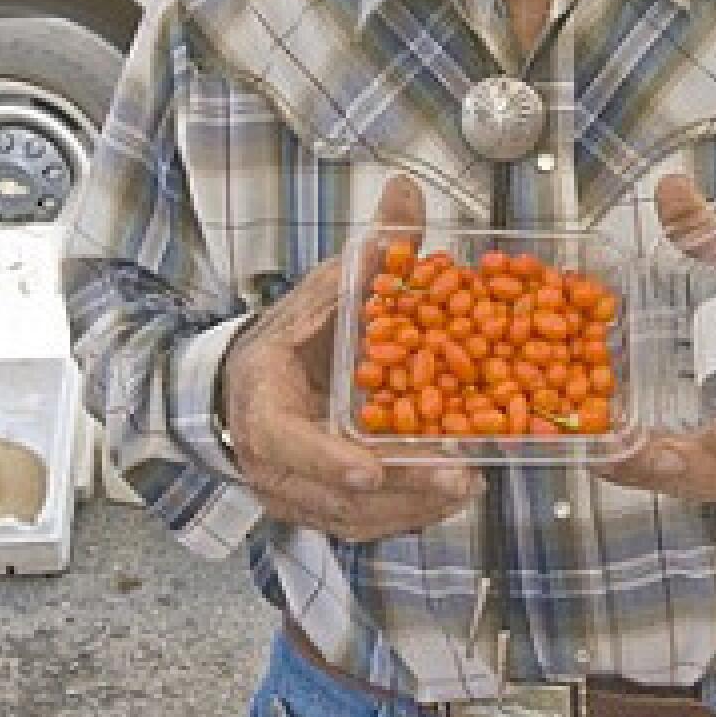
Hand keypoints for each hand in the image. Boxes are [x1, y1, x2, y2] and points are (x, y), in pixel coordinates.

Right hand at [220, 175, 484, 538]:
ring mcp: (291, 493)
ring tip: (468, 484)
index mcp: (262, 402)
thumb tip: (406, 191)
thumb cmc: (291, 337)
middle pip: (332, 493)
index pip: (285, 441)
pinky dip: (406, 515)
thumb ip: (371, 250)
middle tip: (458, 475)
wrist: (247, 384)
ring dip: (412, 508)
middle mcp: (270, 461)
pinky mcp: (316, 510)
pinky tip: (449, 497)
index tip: (369, 467)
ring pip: (351, 518)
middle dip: (399, 490)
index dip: (325, 457)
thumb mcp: (326, 288)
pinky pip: (361, 525)